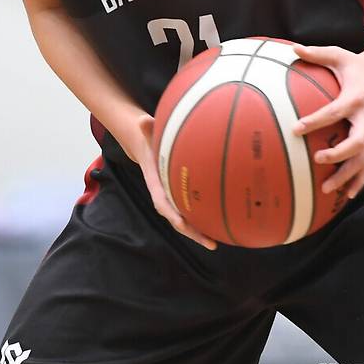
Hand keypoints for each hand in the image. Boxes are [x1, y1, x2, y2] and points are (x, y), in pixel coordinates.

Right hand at [133, 114, 217, 249]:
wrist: (145, 145)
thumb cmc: (148, 138)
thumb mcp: (146, 132)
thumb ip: (146, 128)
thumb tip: (144, 120)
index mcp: (155, 183)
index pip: (162, 202)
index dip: (172, 214)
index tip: (182, 224)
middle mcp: (164, 194)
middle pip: (177, 219)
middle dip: (192, 232)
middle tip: (210, 243)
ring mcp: (172, 197)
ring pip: (185, 219)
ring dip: (199, 231)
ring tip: (217, 242)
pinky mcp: (181, 195)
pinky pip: (192, 209)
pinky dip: (203, 218)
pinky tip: (219, 224)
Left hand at [291, 43, 363, 199]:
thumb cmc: (361, 63)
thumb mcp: (339, 55)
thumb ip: (316, 54)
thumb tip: (292, 47)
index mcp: (356, 97)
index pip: (334, 112)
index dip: (315, 121)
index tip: (296, 128)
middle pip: (356, 142)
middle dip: (338, 155)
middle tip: (317, 159)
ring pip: (363, 159)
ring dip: (346, 175)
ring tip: (326, 188)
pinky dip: (359, 180)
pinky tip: (348, 195)